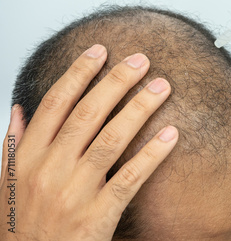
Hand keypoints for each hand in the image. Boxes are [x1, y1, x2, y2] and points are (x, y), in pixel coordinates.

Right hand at [0, 45, 177, 240]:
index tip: (100, 50)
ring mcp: (74, 192)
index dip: (78, 73)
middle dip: (116, 82)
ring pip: (110, 139)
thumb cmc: (22, 227)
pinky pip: (129, 178)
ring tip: (161, 86)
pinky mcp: (97, 216)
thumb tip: (19, 109)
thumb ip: (13, 144)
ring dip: (139, 109)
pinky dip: (151, 155)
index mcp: (27, 158)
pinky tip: (171, 135)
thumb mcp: (7, 184)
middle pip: (87, 114)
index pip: (55, 104)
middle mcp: (49, 170)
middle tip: (141, 60)